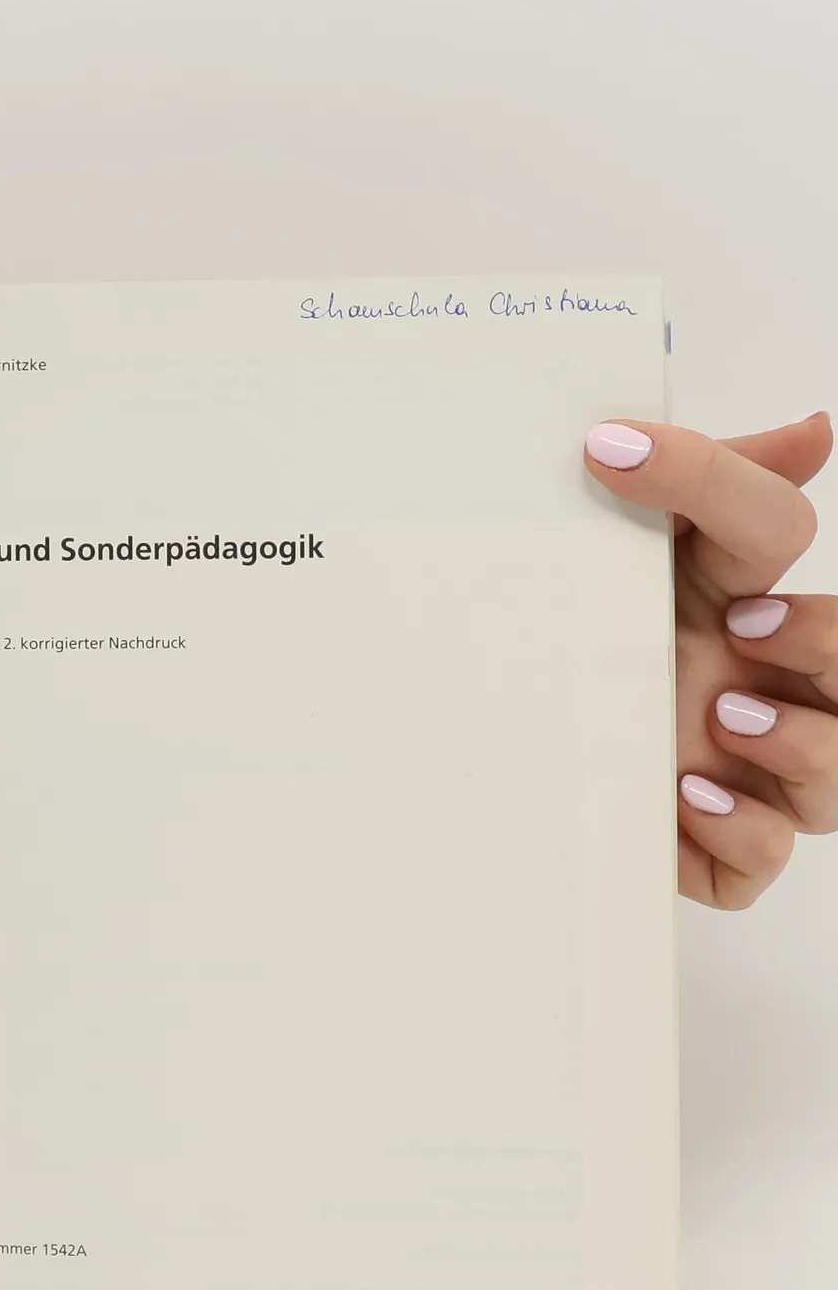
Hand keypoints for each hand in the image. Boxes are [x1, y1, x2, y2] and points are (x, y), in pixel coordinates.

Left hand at [585, 412, 831, 907]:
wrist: (487, 753)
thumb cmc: (569, 650)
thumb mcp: (610, 562)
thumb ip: (702, 485)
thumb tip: (814, 429)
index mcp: (733, 595)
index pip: (773, 528)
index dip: (723, 490)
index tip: (622, 462)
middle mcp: (760, 684)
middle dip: (824, 639)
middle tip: (745, 624)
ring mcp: (744, 772)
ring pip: (836, 773)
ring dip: (800, 741)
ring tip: (724, 715)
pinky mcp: (709, 849)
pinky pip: (764, 859)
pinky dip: (743, 832)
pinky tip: (691, 795)